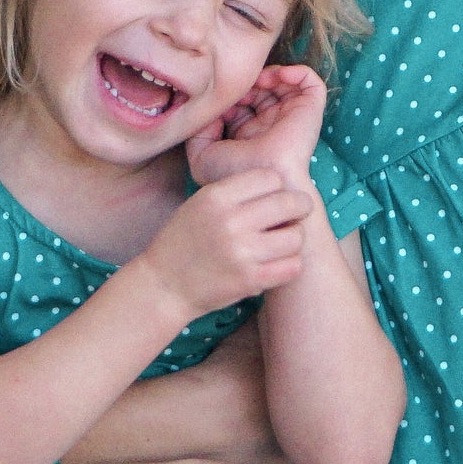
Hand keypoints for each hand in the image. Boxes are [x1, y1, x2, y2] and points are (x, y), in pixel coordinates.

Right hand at [139, 169, 311, 318]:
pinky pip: (293, 266)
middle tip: (297, 214)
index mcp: (216, 196)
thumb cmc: (183, 242)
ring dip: (294, 239)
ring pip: (296, 236)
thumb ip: (235, 192)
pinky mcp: (250, 280)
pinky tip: (279, 263)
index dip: (277, 187)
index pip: (271, 177)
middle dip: (299, 207)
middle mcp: (230, 221)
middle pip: (290, 202)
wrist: (163, 286)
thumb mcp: (199, 204)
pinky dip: (291, 264)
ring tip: (283, 242)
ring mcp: (242, 252)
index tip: (274, 197)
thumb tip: (282, 185)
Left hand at [187, 65, 327, 189]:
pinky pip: (310, 82)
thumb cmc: (233, 171)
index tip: (218, 96)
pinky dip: (295, 72)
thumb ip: (198, 129)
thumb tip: (209, 109)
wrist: (261, 176)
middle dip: (246, 81)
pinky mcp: (309, 110)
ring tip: (257, 79)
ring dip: (268, 74)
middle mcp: (269, 123)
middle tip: (238, 84)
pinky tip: (276, 78)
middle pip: (259, 89)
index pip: (240, 101)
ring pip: (282, 82)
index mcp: (248, 133)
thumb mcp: (201, 154)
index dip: (228, 92)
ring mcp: (290, 116)